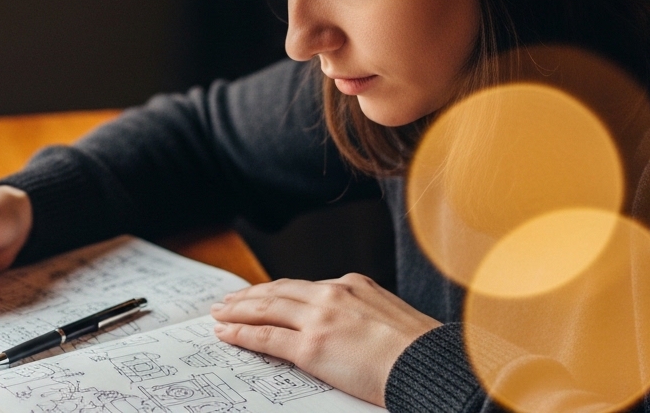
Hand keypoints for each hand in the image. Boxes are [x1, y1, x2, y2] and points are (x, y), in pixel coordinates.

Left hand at [210, 274, 440, 406]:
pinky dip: (241, 334)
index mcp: (354, 283)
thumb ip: (363, 312)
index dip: (277, 290)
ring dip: (238, 310)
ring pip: (266, 308)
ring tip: (220, 314)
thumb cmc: (420, 351)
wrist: (430, 366)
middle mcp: (332, 294)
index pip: (304, 286)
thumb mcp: (391, 314)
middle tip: (228, 300)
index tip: (262, 293)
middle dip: (249, 295)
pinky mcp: (311, 347)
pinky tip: (226, 333)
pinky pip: (266, 337)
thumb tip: (349, 325)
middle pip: (278, 291)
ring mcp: (319, 319)